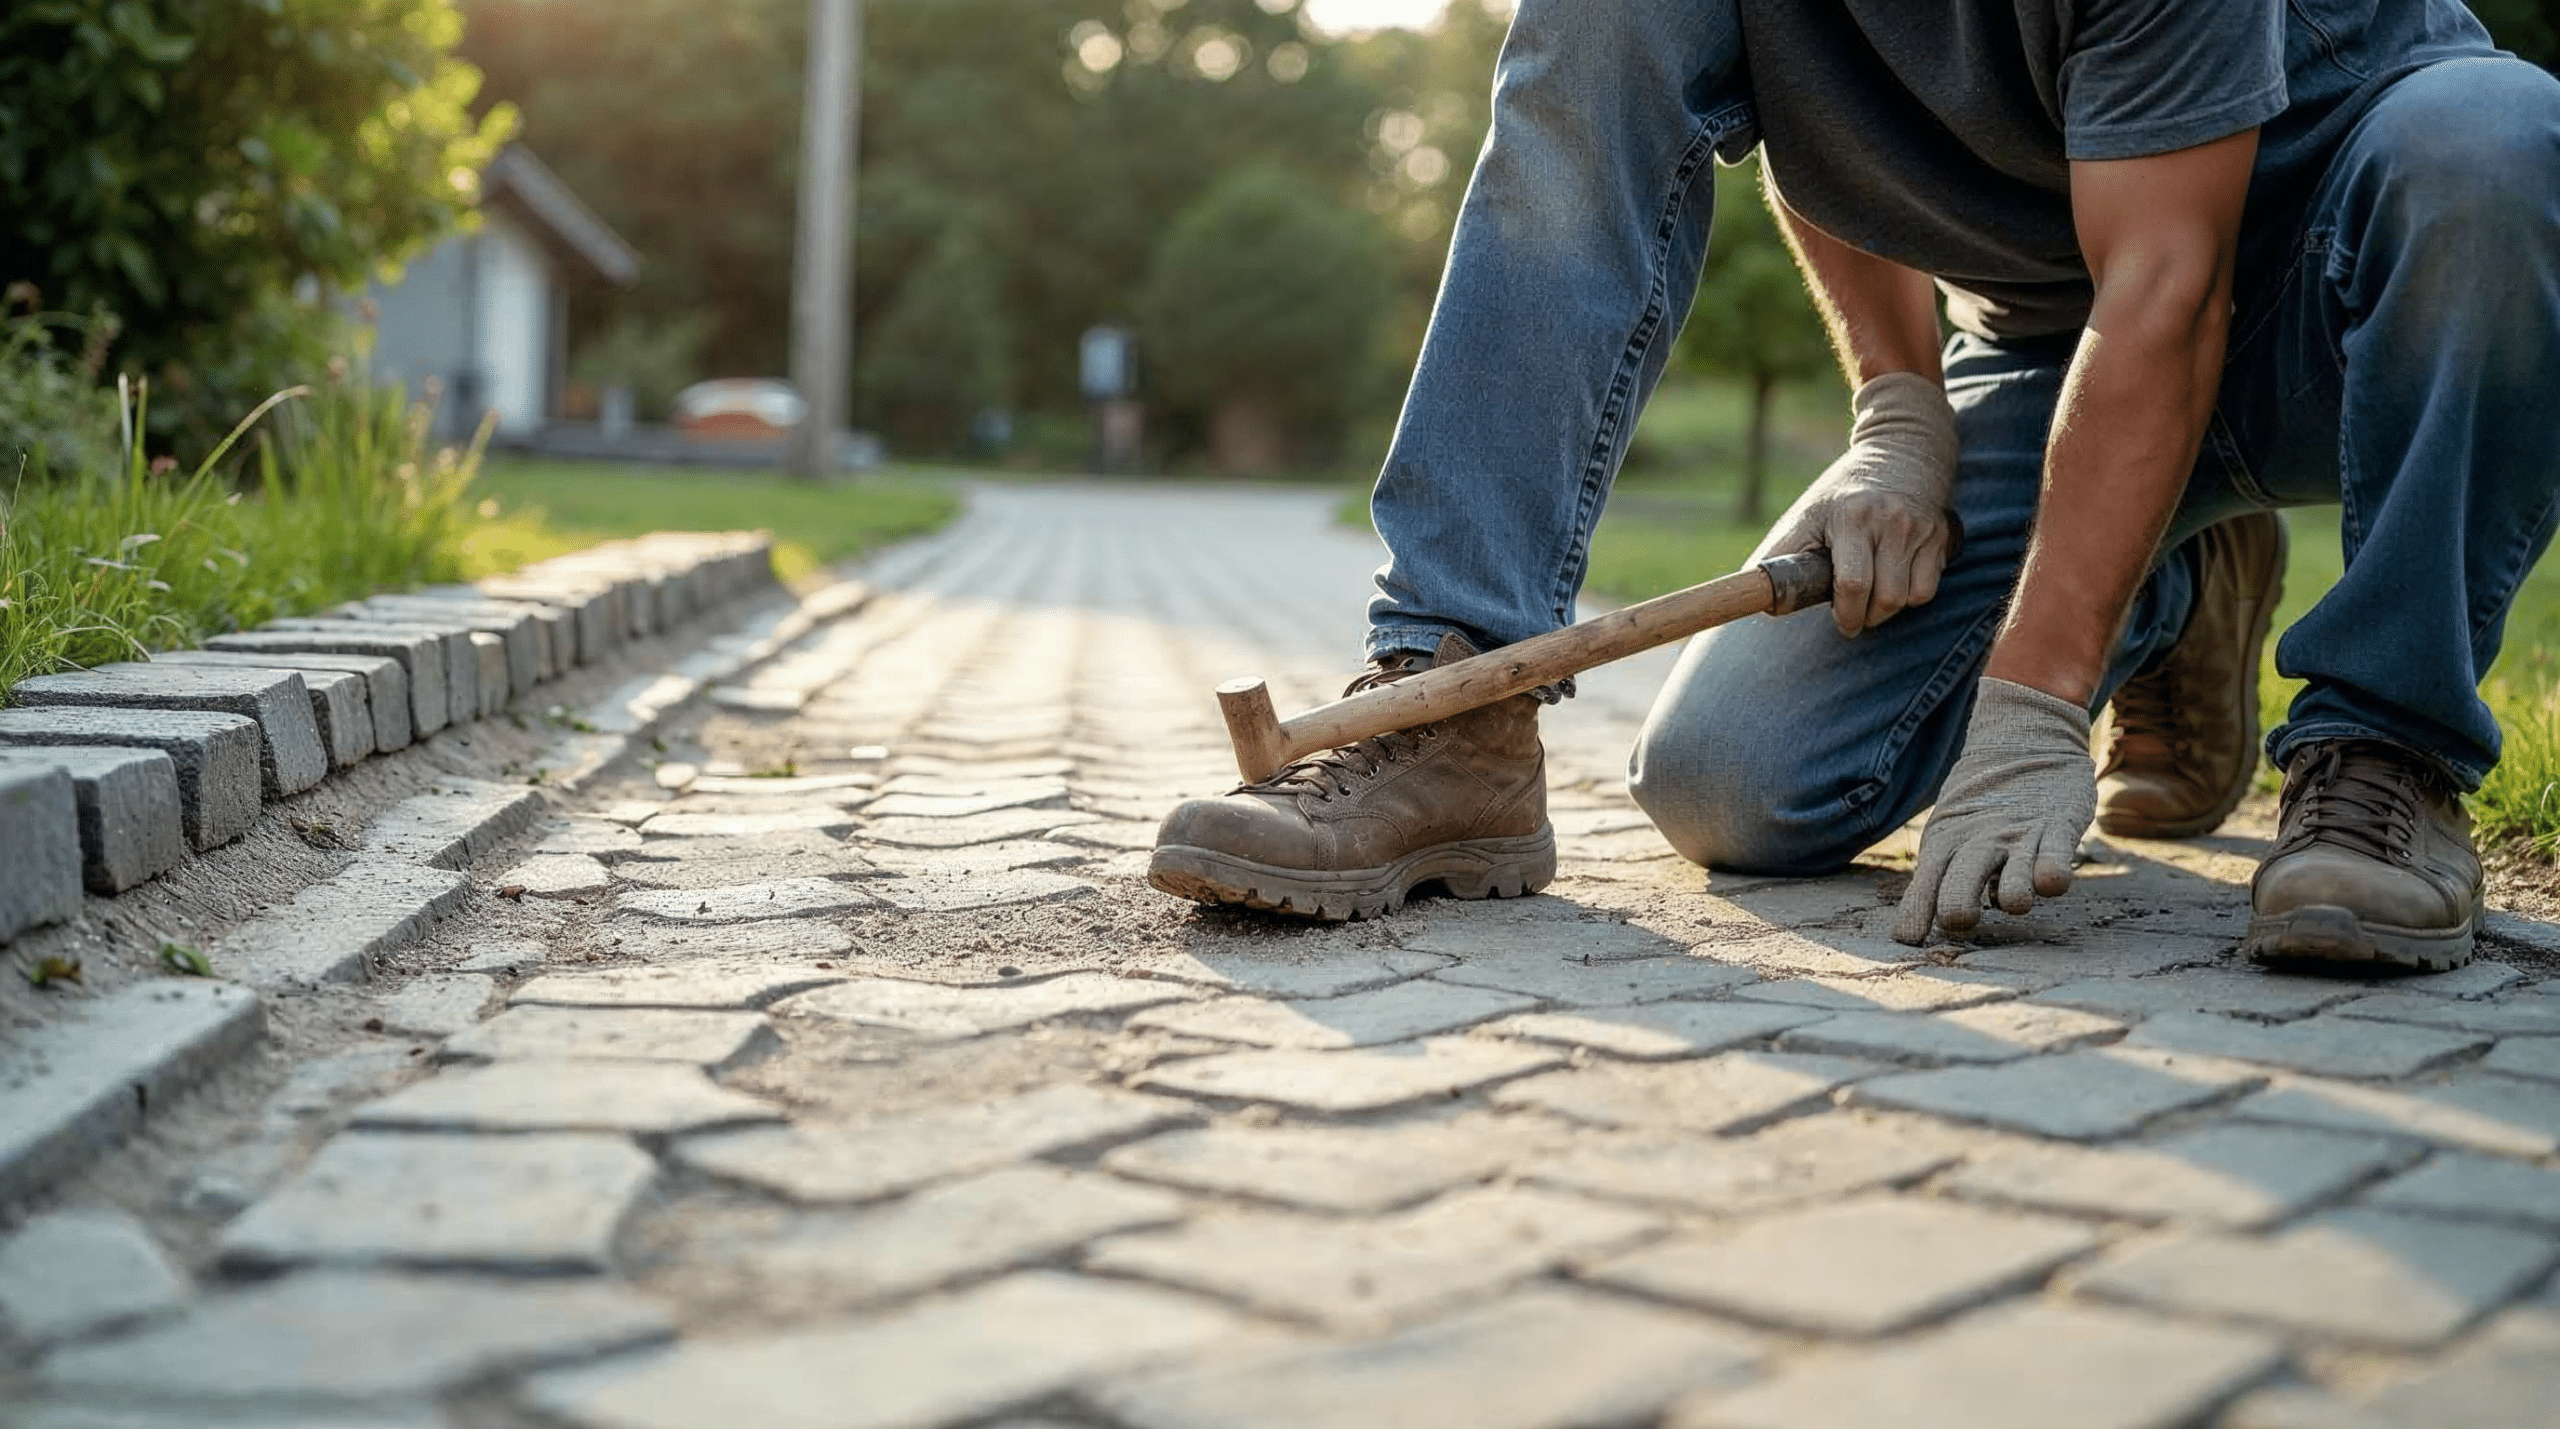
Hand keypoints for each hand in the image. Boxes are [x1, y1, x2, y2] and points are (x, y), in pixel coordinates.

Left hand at [1760, 371, 1959, 636]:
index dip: (1846, 614)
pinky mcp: (1942, 535)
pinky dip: (1912, 595)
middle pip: (1887, 597)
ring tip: (1872, 598)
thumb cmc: (1842, 494)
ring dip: (1889, 610)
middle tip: (1854, 615)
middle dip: (1867, 617)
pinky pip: (1930, 587)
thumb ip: (1780, 554)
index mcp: (1851, 519)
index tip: (1841, 623)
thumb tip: (1753, 595)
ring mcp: (1920, 528)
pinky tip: (1895, 580)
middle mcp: (1890, 522)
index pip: (1853, 583)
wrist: (1902, 451)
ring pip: (1911, 597)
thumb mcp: (1806, 515)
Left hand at [1894, 678, 2097, 943]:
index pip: (1926, 882)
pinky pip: (2056, 852)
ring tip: (2013, 901)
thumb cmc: (1979, 809)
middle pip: (1962, 878)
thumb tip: (1906, 937)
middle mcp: (1980, 843)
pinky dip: (2052, 869)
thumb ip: (1934, 884)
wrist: (2024, 741)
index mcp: (1946, 846)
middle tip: (1959, 921)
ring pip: (2014, 872)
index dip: (1917, 911)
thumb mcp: (1950, 838)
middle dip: (1958, 903)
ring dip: (2013, 891)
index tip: (1907, 939)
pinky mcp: (2058, 826)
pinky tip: (2050, 882)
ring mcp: (2020, 836)